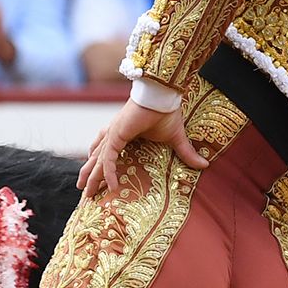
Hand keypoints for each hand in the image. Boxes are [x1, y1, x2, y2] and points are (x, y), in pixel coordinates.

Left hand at [76, 97, 209, 198]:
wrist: (163, 94)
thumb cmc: (167, 111)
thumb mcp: (176, 139)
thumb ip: (185, 153)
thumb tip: (204, 165)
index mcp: (123, 134)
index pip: (107, 153)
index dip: (100, 166)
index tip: (97, 180)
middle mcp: (114, 134)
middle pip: (97, 158)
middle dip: (90, 175)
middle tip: (83, 191)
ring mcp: (113, 135)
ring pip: (98, 161)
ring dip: (91, 177)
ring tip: (84, 192)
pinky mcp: (117, 136)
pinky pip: (109, 160)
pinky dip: (108, 173)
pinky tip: (110, 187)